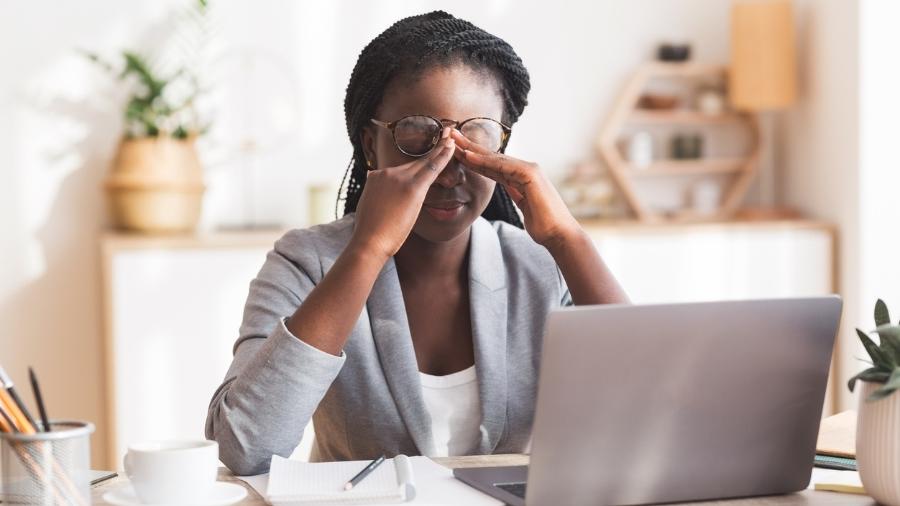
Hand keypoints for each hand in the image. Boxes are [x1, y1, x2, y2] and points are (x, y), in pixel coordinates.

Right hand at [350, 128, 455, 259]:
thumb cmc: (369, 233)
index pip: (398, 170)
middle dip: (430, 148)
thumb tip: (376, 197)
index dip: (413, 163)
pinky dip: (443, 155)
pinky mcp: (411, 187)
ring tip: (451, 138)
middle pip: (413, 161)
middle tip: (444, 134)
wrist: (369, 241)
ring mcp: (398, 178)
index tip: (423, 153)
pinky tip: (452, 147)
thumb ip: (375, 198)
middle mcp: (386, 173)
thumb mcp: (368, 209)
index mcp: (375, 178)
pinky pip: (431, 167)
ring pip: (423, 162)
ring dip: (440, 150)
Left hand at [451, 129, 580, 247]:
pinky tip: (469, 157)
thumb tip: (509, 188)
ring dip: (473, 150)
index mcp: (523, 176)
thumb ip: (517, 194)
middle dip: (471, 147)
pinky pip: (502, 167)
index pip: (494, 165)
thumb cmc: (544, 226)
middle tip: (450, 135)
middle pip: (493, 157)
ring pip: (495, 159)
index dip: (475, 158)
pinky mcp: (530, 175)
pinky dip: (484, 162)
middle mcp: (526, 169)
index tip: (457, 151)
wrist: (560, 235)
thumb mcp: (525, 206)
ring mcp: (529, 170)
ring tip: (454, 142)